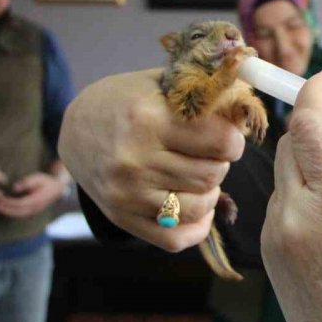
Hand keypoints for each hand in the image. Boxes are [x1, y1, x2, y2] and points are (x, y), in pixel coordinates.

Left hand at [0, 172, 62, 217]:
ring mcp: (33, 211)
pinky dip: (9, 212)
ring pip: (16, 214)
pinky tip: (1, 209)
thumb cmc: (46, 182)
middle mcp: (34, 208)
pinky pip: (18, 214)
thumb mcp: (38, 178)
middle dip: (3, 208)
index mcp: (36, 200)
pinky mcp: (30, 212)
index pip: (19, 203)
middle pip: (16, 211)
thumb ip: (26, 182)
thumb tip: (14, 188)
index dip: (7, 202)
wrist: (56, 189)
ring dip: (4, 212)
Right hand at [57, 68, 246, 250]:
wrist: (74, 130)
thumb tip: (247, 107)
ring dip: (210, 192)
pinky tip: (194, 205)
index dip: (233, 138)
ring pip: (200, 206)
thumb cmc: (125, 102)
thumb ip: (202, 94)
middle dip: (221, 164)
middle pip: (212, 175)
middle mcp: (134, 159)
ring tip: (198, 175)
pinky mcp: (123, 219)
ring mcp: (127, 194)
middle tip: (210, 154)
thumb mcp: (159, 84)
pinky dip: (197, 224)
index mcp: (147, 118)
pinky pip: (177, 238)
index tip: (227, 135)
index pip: (221, 140)